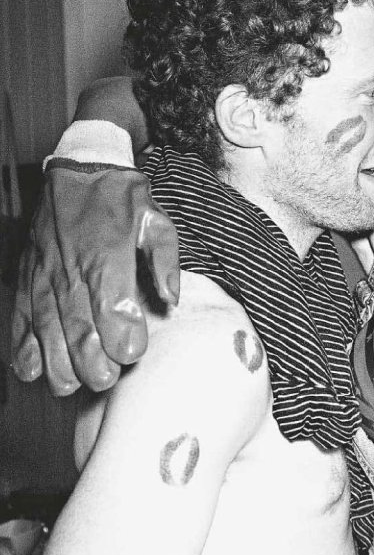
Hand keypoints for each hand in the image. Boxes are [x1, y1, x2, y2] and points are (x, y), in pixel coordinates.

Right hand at [12, 165, 179, 394]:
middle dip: (92, 364)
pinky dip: (23, 349)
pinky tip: (34, 371)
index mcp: (107, 258)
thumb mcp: (156, 222)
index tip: (133, 354)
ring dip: (58, 365)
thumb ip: (166, 261)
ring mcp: (44, 278)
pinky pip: (21, 319)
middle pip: (78, 331)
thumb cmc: (121, 202)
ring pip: (47, 332)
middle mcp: (71, 271)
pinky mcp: (27, 282)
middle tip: (106, 379)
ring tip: (74, 383)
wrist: (78, 171)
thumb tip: (171, 299)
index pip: (112, 310)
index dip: (122, 339)